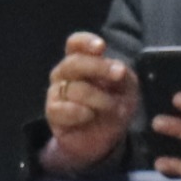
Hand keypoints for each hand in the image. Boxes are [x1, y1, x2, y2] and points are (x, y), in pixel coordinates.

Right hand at [39, 33, 137, 175]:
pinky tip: (89, 116)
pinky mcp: (53, 112)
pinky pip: (62, 108)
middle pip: (74, 63)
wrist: (106, 139)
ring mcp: (56, 91)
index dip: (86, 42)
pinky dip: (80, 113)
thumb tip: (117, 68)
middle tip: (118, 75)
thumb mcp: (127, 89)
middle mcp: (65, 72)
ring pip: (74, 88)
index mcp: (81, 60)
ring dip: (98, 99)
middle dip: (98, 67)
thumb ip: (122, 75)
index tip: (101, 47)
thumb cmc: (114, 107)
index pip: (75, 44)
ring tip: (113, 109)